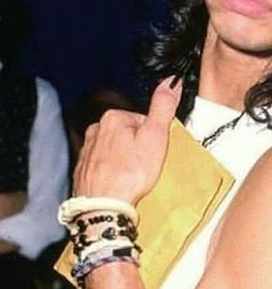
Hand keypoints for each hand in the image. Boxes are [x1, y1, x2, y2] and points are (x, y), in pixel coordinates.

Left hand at [73, 79, 179, 203]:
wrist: (104, 206)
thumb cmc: (130, 173)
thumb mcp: (155, 136)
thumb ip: (163, 107)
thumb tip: (171, 82)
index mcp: (113, 118)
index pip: (142, 121)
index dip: (154, 137)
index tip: (156, 151)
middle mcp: (95, 130)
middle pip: (128, 135)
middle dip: (139, 148)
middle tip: (146, 165)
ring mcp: (87, 151)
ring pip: (115, 151)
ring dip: (125, 161)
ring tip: (134, 176)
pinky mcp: (84, 170)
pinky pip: (104, 167)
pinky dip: (113, 173)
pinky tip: (121, 183)